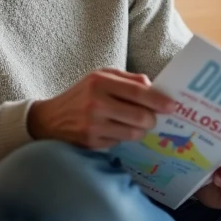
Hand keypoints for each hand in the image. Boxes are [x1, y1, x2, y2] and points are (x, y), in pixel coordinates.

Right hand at [27, 69, 173, 148]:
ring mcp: (93, 125)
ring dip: (140, 130)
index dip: (158, 100)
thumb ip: (128, 79)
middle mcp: (96, 103)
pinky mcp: (91, 143)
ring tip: (136, 124)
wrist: (49, 119)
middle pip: (140, 116)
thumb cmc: (81, 95)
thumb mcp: (100, 77)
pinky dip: (123, 137)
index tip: (172, 106)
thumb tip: (154, 87)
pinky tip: (116, 130)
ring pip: (133, 132)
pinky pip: (120, 142)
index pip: (137, 91)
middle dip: (152, 119)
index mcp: (100, 82)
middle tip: (154, 118)